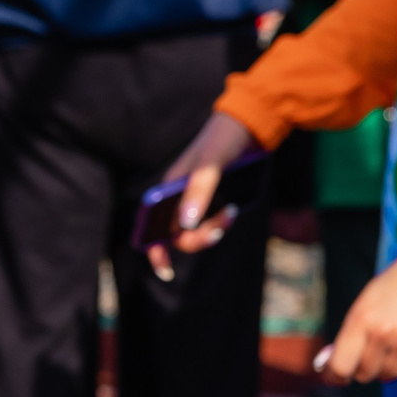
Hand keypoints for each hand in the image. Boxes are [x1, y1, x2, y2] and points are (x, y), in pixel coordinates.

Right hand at [148, 109, 255, 275]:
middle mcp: (175, 198)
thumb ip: (198, 192)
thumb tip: (186, 226)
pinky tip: (231, 211)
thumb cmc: (222, 141)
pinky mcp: (209, 199)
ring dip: (212, 230)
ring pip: (195, 230)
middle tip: (221, 228)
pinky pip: (208, 221)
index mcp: (167, 189)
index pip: (150, 226)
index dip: (156, 250)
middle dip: (199, 239)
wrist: (245, 126)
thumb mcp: (211, 165)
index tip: (167, 270)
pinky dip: (219, 222)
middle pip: (177, 235)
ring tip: (231, 213)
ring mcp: (192, 200)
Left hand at [321, 253, 396, 383]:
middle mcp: (384, 333)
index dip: (335, 376)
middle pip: (365, 373)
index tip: (336, 378)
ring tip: (392, 347)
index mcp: (361, 320)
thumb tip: (332, 368)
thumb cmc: (390, 292)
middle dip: (363, 367)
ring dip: (387, 367)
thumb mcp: (362, 307)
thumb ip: (349, 337)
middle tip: (370, 355)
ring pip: (389, 375)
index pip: (341, 365)